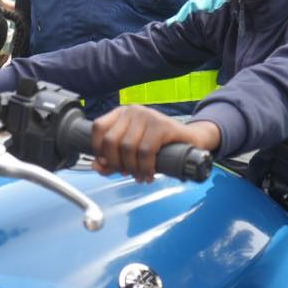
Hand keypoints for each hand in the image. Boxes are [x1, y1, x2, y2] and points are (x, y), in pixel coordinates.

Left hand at [90, 107, 219, 183]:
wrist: (191, 141)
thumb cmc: (160, 146)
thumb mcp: (132, 152)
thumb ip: (112, 160)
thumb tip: (97, 166)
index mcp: (122, 113)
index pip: (98, 128)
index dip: (98, 149)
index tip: (108, 164)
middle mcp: (133, 111)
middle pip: (111, 141)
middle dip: (116, 163)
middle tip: (127, 173)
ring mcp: (148, 116)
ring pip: (128, 148)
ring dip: (133, 168)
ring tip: (140, 176)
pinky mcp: (163, 126)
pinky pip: (146, 151)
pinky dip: (145, 167)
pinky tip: (150, 174)